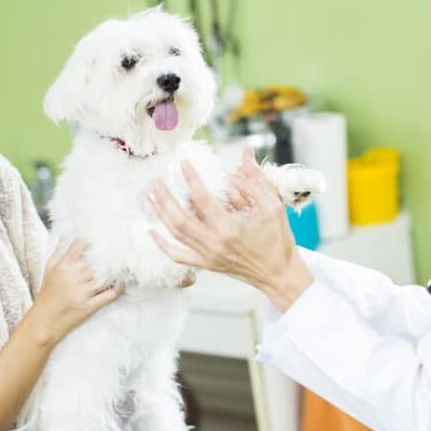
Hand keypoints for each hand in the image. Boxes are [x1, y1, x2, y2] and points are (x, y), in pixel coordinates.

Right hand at [28, 239, 122, 345]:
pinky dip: (118, 290)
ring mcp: (82, 292)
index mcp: (64, 266)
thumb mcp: (49, 270)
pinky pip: (108, 296)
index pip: (81, 245)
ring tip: (125, 266)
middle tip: (121, 249)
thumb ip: (58, 251)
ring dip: (115, 272)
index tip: (103, 236)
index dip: (93, 239)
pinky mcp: (89, 306)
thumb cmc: (47, 294)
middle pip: (97, 261)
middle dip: (108, 256)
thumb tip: (66, 235)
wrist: (43, 322)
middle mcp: (74, 276)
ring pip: (104, 277)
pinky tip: (123, 285)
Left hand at [148, 147, 312, 310]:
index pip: (203, 199)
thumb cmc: (278, 240)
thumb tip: (244, 156)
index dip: (191, 179)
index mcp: (231, 229)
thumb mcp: (274, 207)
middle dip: (165, 197)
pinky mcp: (206, 264)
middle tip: (156, 179)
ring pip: (176, 234)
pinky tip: (151, 231)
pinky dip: (162, 245)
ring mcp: (208, 256)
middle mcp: (215, 244)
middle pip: (180, 218)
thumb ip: (256, 181)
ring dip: (161, 214)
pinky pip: (178, 256)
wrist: (279, 274)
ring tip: (152, 195)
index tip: (183, 164)